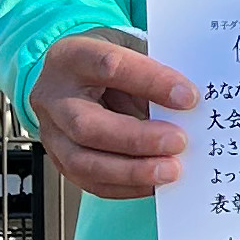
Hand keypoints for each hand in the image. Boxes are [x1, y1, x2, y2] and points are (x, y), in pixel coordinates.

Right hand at [32, 30, 200, 197]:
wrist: (73, 77)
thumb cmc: (105, 64)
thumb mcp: (127, 52)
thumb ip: (151, 76)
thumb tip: (187, 105)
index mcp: (72, 57)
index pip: (110, 67)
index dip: (151, 82)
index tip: (188, 97)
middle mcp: (54, 97)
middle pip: (87, 125)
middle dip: (137, 139)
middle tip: (178, 142)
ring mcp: (51, 133)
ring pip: (83, 162)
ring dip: (132, 171)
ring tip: (170, 171)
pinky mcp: (58, 160)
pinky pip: (89, 182)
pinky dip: (125, 187)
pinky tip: (153, 183)